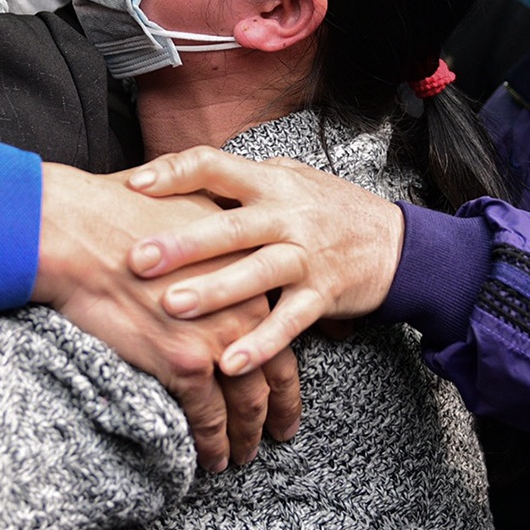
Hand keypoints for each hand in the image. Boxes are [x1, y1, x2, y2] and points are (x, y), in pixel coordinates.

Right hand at [35, 163, 299, 471]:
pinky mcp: (185, 363)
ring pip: (246, 402)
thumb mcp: (186, 214)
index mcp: (249, 269)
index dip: (284, 359)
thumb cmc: (118, 214)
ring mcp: (219, 337)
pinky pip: (208, 417)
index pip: (280, 326)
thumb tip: (215, 254)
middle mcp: (247, 306)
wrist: (79, 231)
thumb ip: (213, 242)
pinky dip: (212, 444)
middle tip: (279, 432)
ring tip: (242, 455)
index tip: (285, 383)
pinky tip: (212, 459)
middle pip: (275, 369)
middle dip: (277, 408)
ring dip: (245, 435)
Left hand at [121, 148, 404, 375]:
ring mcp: (306, 256)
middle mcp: (287, 215)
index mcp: (270, 182)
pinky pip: (289, 322)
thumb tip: (174, 174)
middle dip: (182, 244)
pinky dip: (262, 344)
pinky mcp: (323, 294)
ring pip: (258, 273)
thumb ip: (238, 179)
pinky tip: (231, 363)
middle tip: (137, 259)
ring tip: (172, 307)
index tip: (134, 185)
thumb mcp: (288, 178)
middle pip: (231, 227)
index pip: (215, 166)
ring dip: (215, 291)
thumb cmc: (328, 208)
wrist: (396, 241)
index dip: (174, 172)